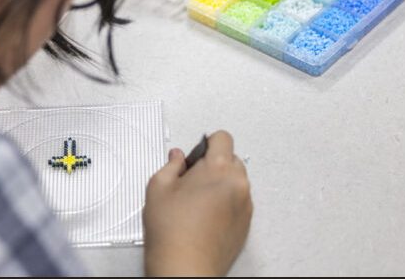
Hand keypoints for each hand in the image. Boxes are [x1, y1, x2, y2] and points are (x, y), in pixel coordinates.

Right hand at [143, 131, 252, 276]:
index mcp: (218, 168)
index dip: (207, 143)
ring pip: (236, 182)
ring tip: (196, 202)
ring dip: (220, 184)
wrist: (185, 267)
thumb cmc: (172, 232)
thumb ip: (171, 164)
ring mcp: (245, 205)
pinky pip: (238, 202)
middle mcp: (237, 184)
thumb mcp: (158, 187)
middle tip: (191, 179)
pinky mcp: (246, 223)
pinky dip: (225, 203)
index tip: (196, 153)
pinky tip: (205, 216)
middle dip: (213, 165)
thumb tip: (177, 158)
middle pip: (231, 159)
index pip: (223, 138)